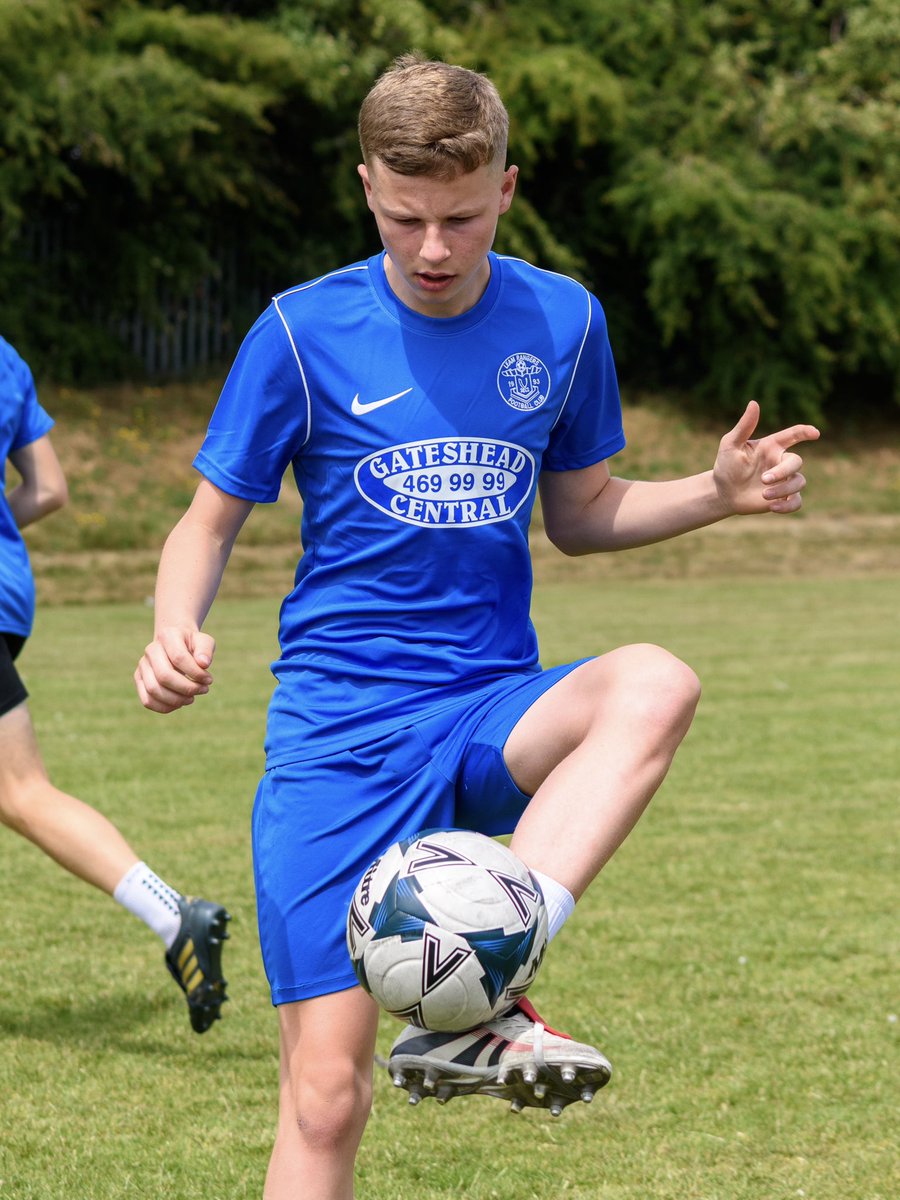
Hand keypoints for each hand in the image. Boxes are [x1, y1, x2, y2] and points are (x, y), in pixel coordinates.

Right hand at [134, 627, 215, 713]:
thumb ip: (205, 650)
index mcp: (167, 636)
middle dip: (186, 688)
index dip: (196, 673)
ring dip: (176, 700)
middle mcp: (150, 650)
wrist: (176, 644)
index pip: (179, 658)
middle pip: (164, 676)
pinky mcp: (139, 680)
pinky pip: (147, 700)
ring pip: (153, 690)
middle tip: (203, 690)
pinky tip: (179, 704)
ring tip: (191, 698)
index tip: (209, 680)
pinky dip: (164, 707)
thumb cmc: (192, 645)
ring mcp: (143, 665)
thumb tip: (204, 664)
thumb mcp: (204, 642)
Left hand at [714, 401, 819, 515]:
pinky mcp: (782, 498)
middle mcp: (780, 462)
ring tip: (764, 495)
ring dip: (783, 490)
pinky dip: (788, 506)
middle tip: (764, 480)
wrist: (722, 492)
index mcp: (771, 447)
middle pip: (796, 462)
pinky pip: (796, 502)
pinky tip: (773, 507)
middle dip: (783, 472)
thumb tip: (754, 403)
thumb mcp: (730, 444)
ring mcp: (783, 481)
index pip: (793, 435)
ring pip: (799, 483)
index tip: (815, 433)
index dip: (805, 432)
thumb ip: (744, 426)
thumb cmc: (726, 465)